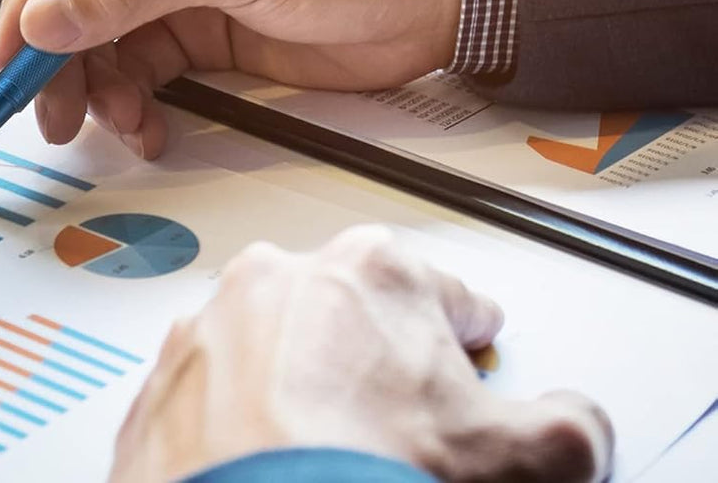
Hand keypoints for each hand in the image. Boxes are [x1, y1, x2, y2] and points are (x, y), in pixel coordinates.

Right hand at [0, 0, 461, 158]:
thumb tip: (46, 15)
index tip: (16, 48)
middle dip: (57, 51)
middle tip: (50, 110)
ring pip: (95, 35)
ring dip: (94, 85)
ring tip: (117, 122)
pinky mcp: (194, 23)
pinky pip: (135, 66)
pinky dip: (131, 101)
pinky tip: (147, 125)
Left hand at [111, 227, 611, 482]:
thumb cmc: (372, 476)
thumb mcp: (530, 458)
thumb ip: (570, 423)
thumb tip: (573, 420)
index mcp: (374, 270)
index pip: (447, 296)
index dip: (467, 337)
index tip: (467, 352)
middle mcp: (281, 279)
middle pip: (350, 316)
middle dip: (373, 362)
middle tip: (394, 428)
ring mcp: (210, 327)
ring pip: (271, 349)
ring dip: (294, 387)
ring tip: (321, 456)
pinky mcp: (161, 383)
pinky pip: (210, 397)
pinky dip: (233, 425)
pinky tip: (263, 469)